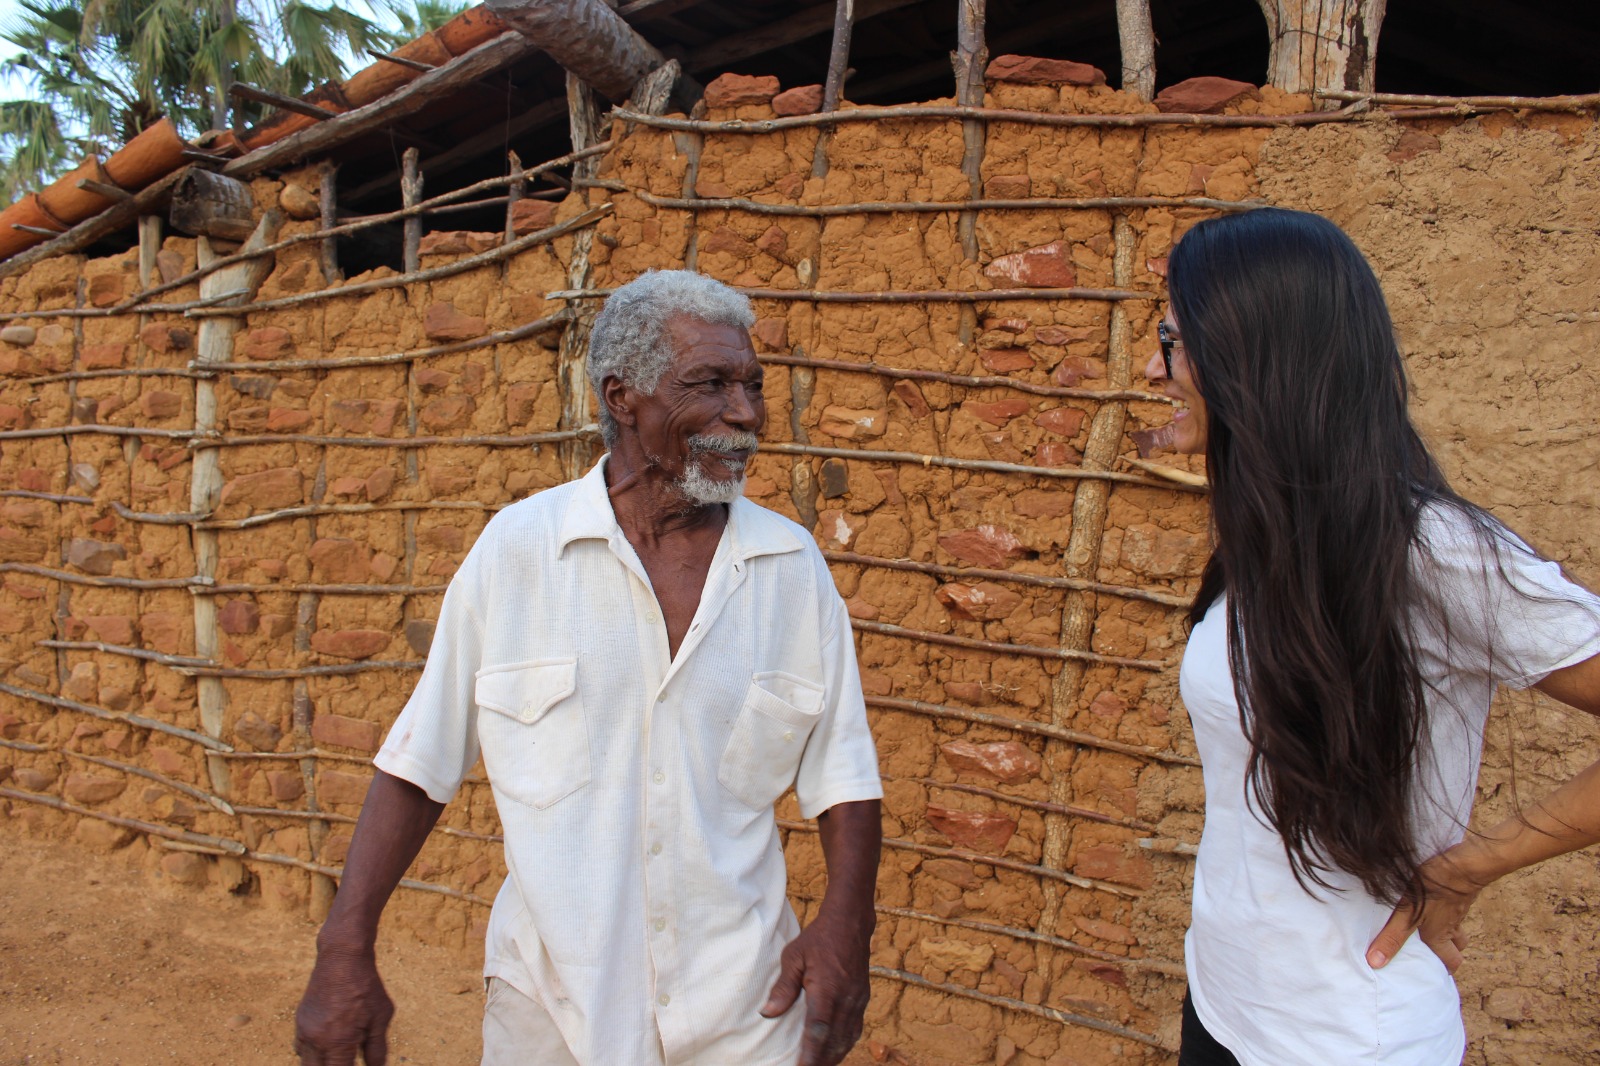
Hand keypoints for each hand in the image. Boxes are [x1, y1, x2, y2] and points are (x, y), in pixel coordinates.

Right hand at [294, 944, 394, 1064]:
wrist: (341, 958)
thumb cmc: (366, 986)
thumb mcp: (380, 1017)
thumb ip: (377, 1049)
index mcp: (338, 1042)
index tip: (357, 1065)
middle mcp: (316, 1041)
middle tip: (346, 1060)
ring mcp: (304, 1031)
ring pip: (306, 1063)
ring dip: (321, 1063)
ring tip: (340, 1054)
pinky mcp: (300, 1021)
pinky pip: (301, 1048)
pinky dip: (313, 1053)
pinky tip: (329, 1045)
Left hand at [760, 910, 871, 1065]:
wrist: (850, 923)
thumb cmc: (818, 938)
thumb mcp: (793, 957)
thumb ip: (783, 987)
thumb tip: (767, 1013)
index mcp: (827, 991)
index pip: (818, 1031)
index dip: (810, 1053)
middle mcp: (846, 1000)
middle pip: (834, 1041)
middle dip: (821, 1061)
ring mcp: (857, 1000)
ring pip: (847, 1038)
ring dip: (833, 1055)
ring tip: (819, 1065)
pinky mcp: (863, 998)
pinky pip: (855, 1028)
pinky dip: (844, 1043)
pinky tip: (835, 1049)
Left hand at [1366, 843, 1492, 973]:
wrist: (1463, 862)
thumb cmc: (1434, 888)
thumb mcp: (1407, 913)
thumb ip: (1392, 937)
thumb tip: (1376, 963)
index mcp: (1440, 936)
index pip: (1451, 963)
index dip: (1444, 971)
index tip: (1432, 975)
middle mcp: (1452, 925)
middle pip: (1457, 947)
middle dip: (1447, 952)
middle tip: (1430, 953)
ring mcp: (1458, 908)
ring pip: (1457, 927)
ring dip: (1447, 931)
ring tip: (1428, 928)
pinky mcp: (1458, 892)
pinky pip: (1454, 907)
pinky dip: (1445, 910)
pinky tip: (1431, 901)